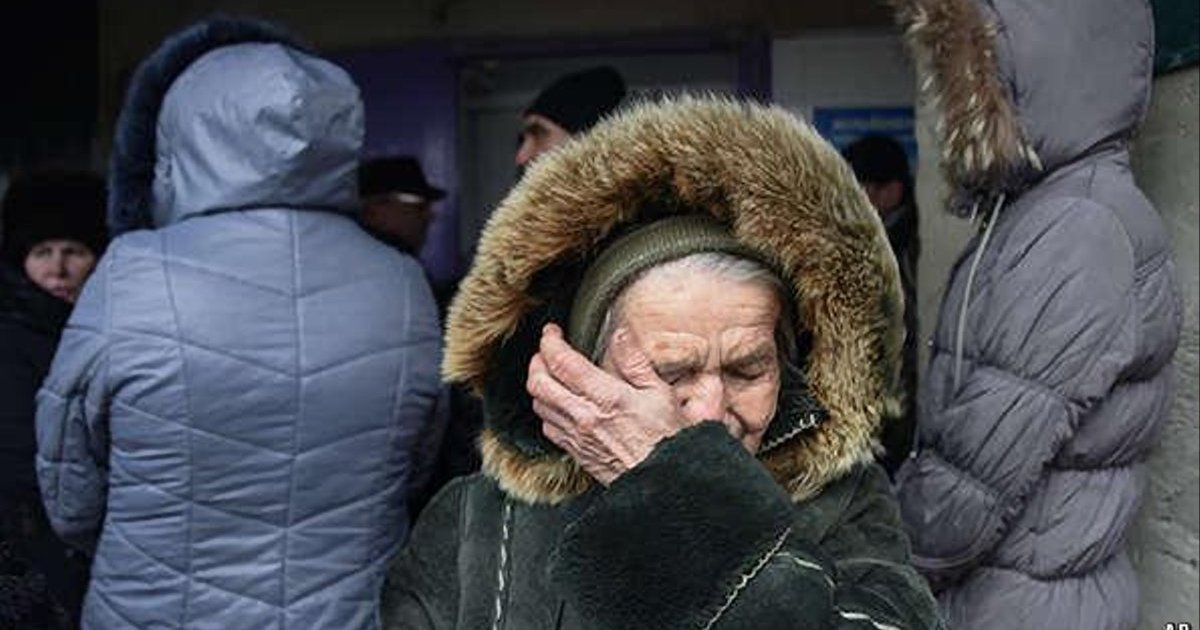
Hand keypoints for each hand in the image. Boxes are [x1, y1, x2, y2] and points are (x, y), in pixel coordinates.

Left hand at [526, 323, 693, 484]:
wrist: (663, 480)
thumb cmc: (667, 439)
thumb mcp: (660, 392)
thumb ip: (635, 361)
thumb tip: (620, 335)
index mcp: (605, 396)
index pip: (562, 362)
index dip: (550, 342)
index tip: (551, 332)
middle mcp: (584, 416)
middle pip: (539, 382)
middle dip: (537, 361)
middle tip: (546, 350)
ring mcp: (576, 436)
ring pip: (539, 405)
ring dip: (539, 385)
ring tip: (548, 374)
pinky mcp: (576, 452)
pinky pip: (548, 427)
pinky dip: (546, 410)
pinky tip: (558, 405)